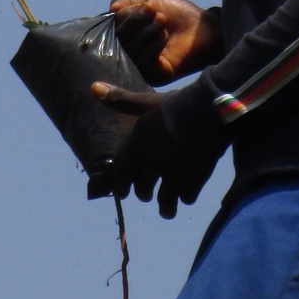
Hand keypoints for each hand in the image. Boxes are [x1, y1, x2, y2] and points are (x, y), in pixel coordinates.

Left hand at [90, 83, 214, 218]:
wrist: (206, 114)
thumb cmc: (174, 105)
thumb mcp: (146, 102)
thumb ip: (121, 100)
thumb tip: (92, 88)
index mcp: (137, 146)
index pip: (122, 173)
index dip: (121, 185)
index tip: (122, 194)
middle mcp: (151, 163)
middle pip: (143, 188)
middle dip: (143, 193)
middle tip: (145, 195)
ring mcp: (172, 174)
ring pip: (164, 200)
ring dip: (165, 207)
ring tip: (167, 211)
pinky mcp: (192, 180)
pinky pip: (186, 196)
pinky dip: (186, 196)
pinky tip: (187, 195)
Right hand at [109, 0, 222, 84]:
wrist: (205, 27)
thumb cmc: (178, 15)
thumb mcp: (149, 2)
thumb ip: (128, 4)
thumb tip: (111, 10)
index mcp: (126, 37)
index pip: (113, 30)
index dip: (125, 17)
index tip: (144, 5)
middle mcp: (130, 55)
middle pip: (119, 41)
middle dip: (134, 22)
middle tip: (153, 11)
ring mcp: (142, 67)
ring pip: (130, 52)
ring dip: (146, 32)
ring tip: (162, 20)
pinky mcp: (155, 77)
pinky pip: (143, 64)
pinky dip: (152, 46)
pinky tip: (164, 35)